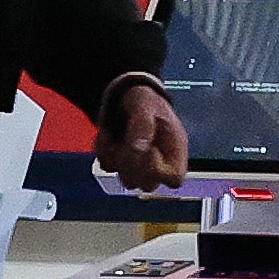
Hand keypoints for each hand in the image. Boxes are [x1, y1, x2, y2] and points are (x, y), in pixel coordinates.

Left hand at [92, 76, 192, 193]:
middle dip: (134, 168)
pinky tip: (107, 137)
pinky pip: (108, 167)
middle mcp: (159, 161)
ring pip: (127, 180)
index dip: (159, 170)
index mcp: (174, 149)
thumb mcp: (146, 106)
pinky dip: (104, 152)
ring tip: (114, 138)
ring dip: (117, 160)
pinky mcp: (120, 161)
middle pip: (149, 185)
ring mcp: (139, 164)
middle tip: (126, 146)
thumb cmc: (144, 100)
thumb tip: (140, 150)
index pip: (174, 177)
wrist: (126, 94)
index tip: (149, 150)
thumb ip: (144, 127)